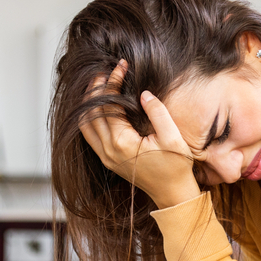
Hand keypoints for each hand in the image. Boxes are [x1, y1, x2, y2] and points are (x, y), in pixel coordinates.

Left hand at [79, 60, 200, 207]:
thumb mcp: (172, 137)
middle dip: (96, 88)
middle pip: (90, 112)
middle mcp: (108, 150)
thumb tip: (143, 93)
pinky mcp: (108, 160)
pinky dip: (89, 117)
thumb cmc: (176, 167)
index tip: (121, 67)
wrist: (173, 193)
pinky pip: (89, 135)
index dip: (113, 82)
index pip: (109, 104)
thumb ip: (158, 113)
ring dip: (88, 103)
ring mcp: (105, 157)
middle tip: (104, 71)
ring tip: (98, 85)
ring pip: (84, 124)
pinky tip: (99, 106)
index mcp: (122, 143)